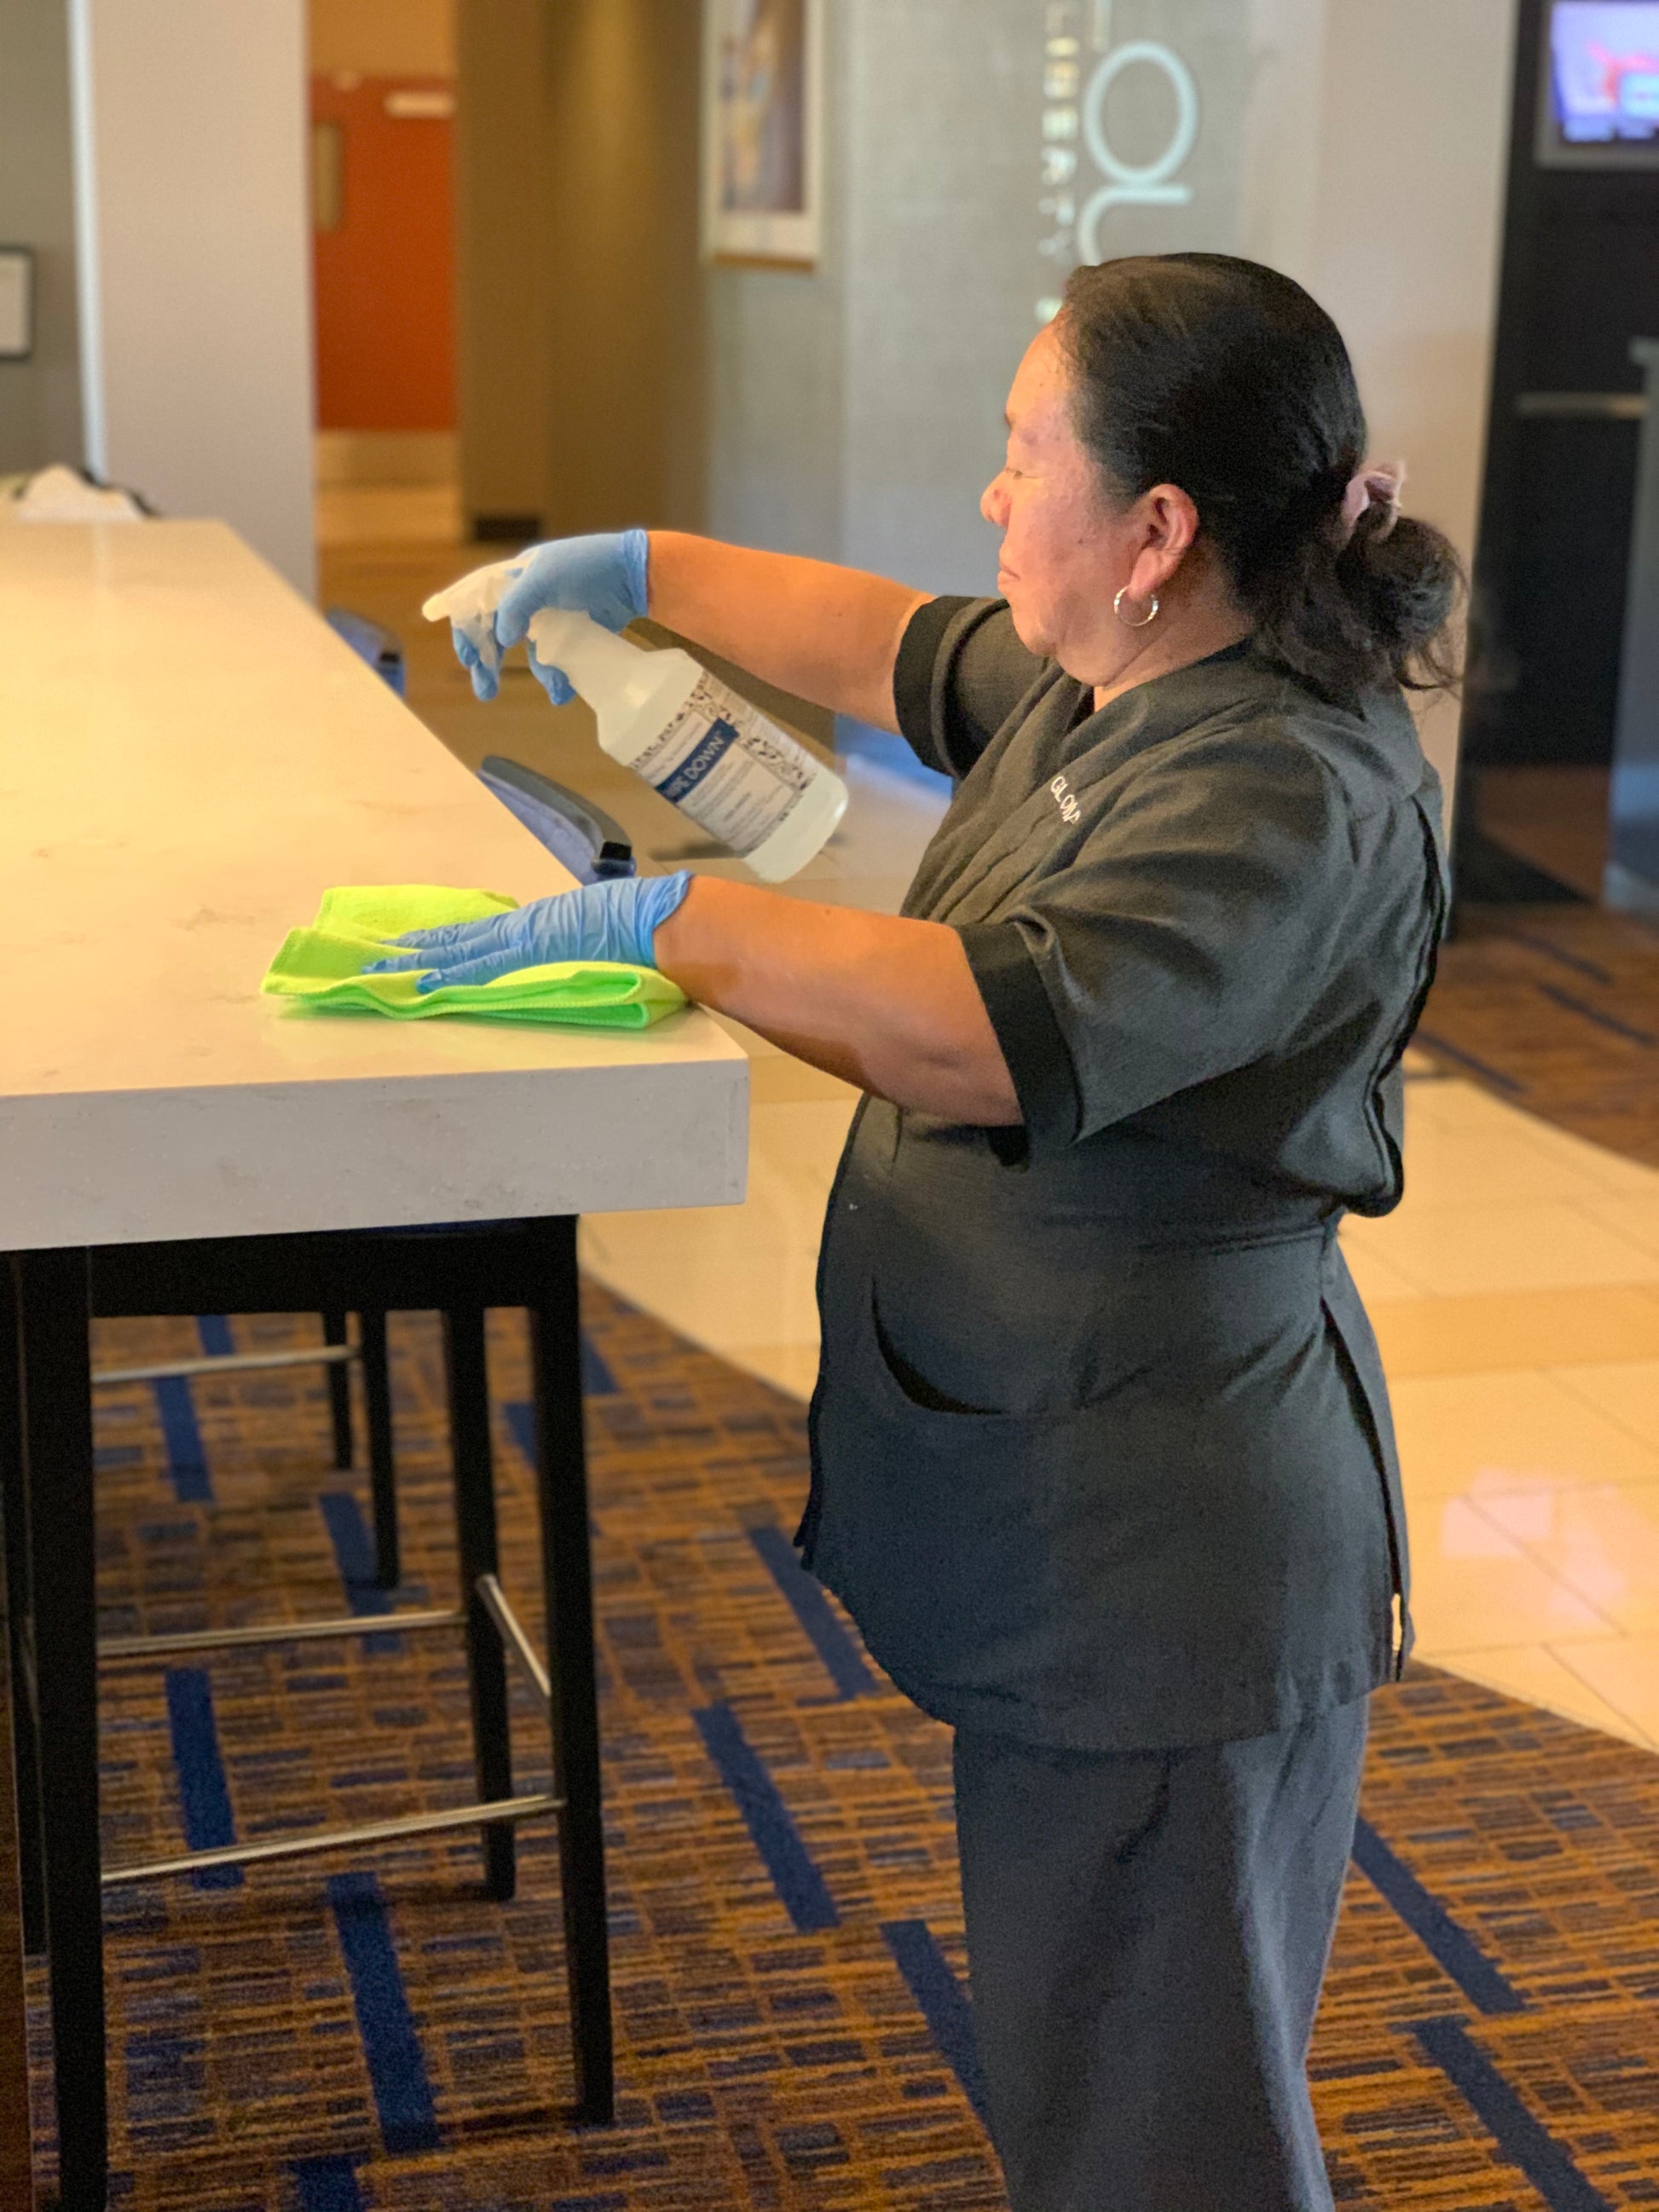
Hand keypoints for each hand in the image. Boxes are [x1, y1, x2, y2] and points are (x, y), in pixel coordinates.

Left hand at [366, 871, 692, 989]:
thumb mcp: (602, 932)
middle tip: (376, 957)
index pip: (482, 936)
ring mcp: (525, 941)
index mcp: (542, 927)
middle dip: (418, 950)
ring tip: (380, 970)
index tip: (414, 946)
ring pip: (459, 953)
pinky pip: (478, 968)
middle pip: (460, 941)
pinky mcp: (529, 953)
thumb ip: (576, 947)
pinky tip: (419, 983)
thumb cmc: (644, 926)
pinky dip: (447, 975)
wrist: (661, 923)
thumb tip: (570, 958)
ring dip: (419, 963)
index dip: (446, 942)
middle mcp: (526, 930)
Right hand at [423, 531, 648, 705]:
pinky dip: (557, 676)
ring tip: (544, 692)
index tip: (461, 651)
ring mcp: (552, 617)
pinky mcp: (574, 633)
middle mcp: (529, 598)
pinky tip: (562, 691)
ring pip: (529, 652)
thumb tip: (501, 637)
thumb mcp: (548, 577)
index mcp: (516, 577)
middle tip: (483, 688)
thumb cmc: (589, 566)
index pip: (477, 600)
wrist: (635, 575)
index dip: (464, 624)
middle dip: (487, 660)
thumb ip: (519, 604)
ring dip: (533, 674)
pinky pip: (557, 659)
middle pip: (497, 632)